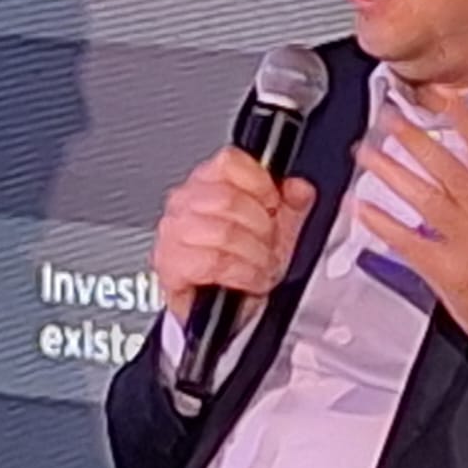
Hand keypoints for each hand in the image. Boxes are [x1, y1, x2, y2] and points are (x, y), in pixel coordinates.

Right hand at [151, 147, 316, 325]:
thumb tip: (298, 188)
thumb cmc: (244, 260)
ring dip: (253, 254)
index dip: (259, 183)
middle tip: (269, 242)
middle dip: (260, 226)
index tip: (273, 205)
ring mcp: (173, 231)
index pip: (229, 161)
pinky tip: (248, 278)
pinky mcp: (169, 264)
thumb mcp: (278, 226)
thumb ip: (293, 201)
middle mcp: (185, 201)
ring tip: (260, 264)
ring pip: (223, 231)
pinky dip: (241, 273)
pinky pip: (213, 262)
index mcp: (208, 180)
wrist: (225, 306)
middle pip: (228, 198)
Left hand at [354, 97, 467, 364]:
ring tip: (366, 154)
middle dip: (414, 140)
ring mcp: (466, 244)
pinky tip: (363, 208)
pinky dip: (385, 224)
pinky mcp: (447, 272)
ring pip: (424, 199)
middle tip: (388, 118)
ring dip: (392, 174)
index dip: (462, 120)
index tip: (441, 97)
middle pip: (447, 169)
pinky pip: (410, 243)